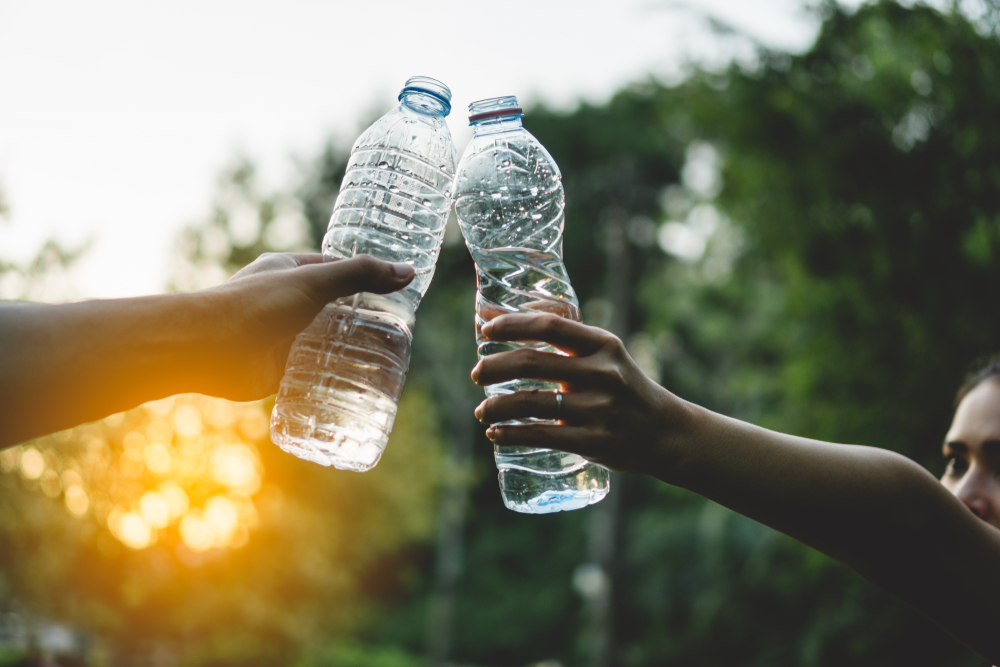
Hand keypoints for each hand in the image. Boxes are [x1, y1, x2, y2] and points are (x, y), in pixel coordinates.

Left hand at [196, 252, 413, 400]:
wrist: (206, 349)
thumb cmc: (254, 306)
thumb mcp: (314, 281)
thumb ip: (360, 275)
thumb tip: (407, 272)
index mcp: (289, 270)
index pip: (337, 270)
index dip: (366, 279)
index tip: (396, 292)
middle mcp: (285, 302)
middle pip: (335, 309)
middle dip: (363, 320)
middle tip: (400, 333)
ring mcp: (282, 336)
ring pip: (326, 342)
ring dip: (351, 351)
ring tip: (388, 362)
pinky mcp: (278, 368)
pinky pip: (313, 372)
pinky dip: (333, 377)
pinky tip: (360, 385)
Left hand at [470, 312, 691, 473]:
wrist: (666, 432)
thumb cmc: (623, 389)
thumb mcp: (605, 357)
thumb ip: (566, 344)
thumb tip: (505, 323)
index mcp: (603, 344)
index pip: (550, 325)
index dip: (512, 324)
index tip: (485, 329)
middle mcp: (602, 373)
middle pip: (532, 362)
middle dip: (494, 367)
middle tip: (476, 373)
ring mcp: (598, 409)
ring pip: (531, 402)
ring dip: (495, 406)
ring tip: (482, 411)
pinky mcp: (593, 442)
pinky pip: (541, 436)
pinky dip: (511, 434)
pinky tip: (495, 433)